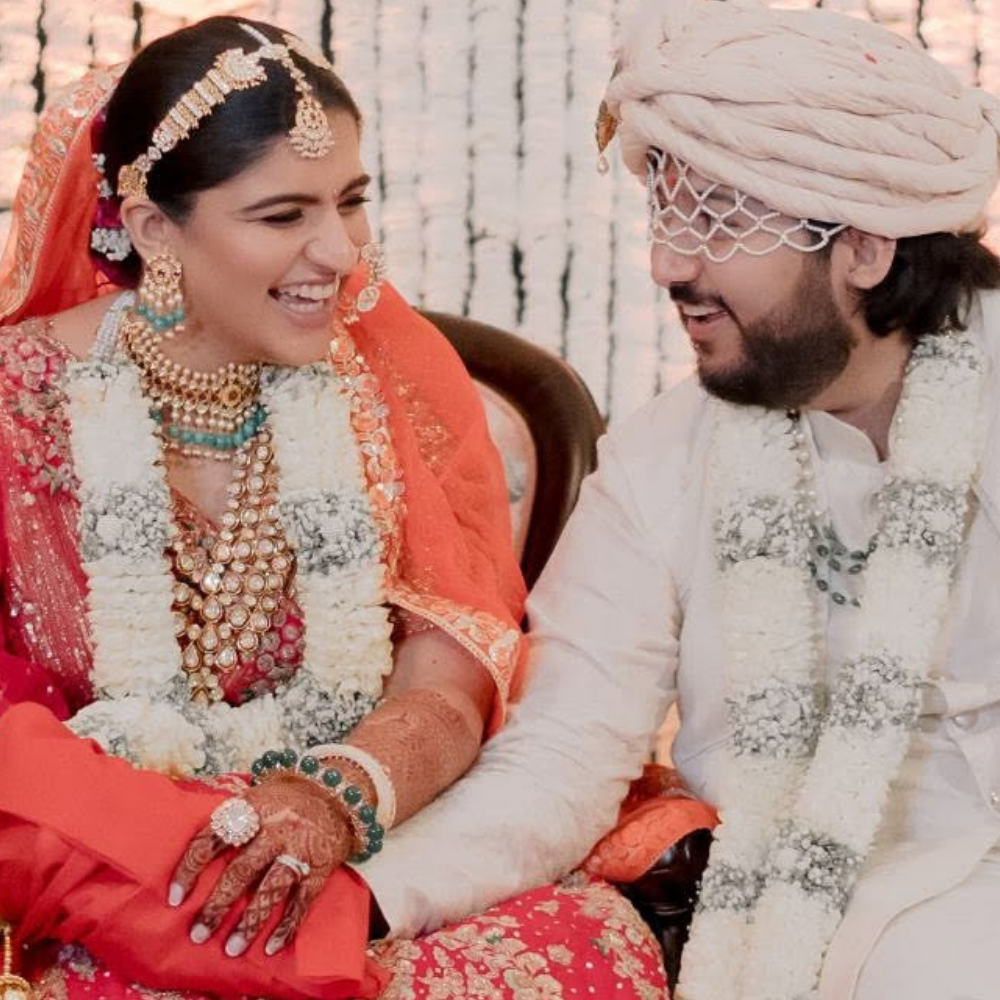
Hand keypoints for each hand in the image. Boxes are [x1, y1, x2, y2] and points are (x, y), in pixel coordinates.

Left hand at [168, 772, 352, 956]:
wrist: (337, 790)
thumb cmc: (286, 798)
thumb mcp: (256, 796)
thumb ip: (231, 821)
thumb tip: (195, 859)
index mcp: (252, 807)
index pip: (213, 839)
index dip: (191, 869)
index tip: (175, 898)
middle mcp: (275, 827)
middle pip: (241, 870)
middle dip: (217, 906)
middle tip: (198, 933)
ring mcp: (300, 847)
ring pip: (271, 889)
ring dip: (249, 922)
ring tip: (232, 948)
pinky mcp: (322, 865)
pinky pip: (303, 900)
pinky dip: (288, 925)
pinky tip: (272, 945)